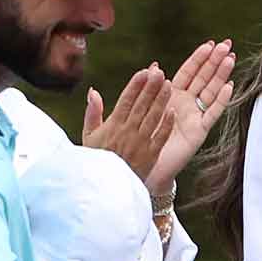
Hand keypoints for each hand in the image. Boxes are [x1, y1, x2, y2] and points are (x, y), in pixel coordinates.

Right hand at [83, 65, 175, 190]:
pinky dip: (166, 125)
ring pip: (153, 118)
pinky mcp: (150, 155)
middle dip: (151, 87)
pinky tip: (173, 112)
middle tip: (160, 71)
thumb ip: (92, 113)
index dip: (136, 85)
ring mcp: (141, 144)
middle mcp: (128, 132)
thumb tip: (94, 91)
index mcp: (113, 126)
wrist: (105, 189)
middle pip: (142, 105)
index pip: (126, 100)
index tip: (144, 71)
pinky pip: (160, 138)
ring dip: (161, 101)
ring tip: (169, 85)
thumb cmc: (95, 160)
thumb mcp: (88, 136)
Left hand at [147, 40, 237, 193]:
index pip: (188, 72)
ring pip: (211, 91)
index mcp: (171, 95)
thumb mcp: (139, 109)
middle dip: (215, 61)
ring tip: (231, 59)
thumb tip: (153, 65)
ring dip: (221, 75)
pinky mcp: (199, 131)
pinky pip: (212, 113)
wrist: (144, 166)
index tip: (210, 44)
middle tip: (227, 44)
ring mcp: (194, 116)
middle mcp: (186, 103)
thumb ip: (145, 87)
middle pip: (204, 78)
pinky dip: (221, 100)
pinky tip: (229, 86)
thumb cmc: (140, 139)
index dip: (199, 58)